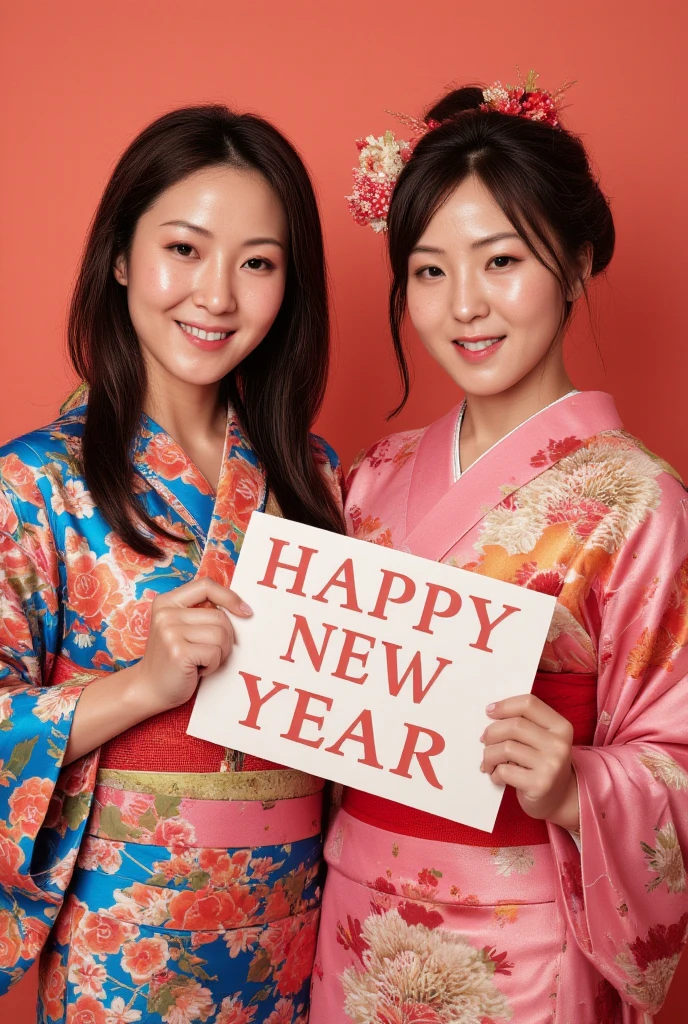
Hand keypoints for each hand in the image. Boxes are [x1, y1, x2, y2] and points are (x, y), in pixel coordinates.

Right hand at [129, 577, 251, 716]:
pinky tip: (197, 670)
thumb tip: (242, 609)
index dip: (230, 597)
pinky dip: (213, 665)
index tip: (245, 611)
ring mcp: (170, 632)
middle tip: (209, 652)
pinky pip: (215, 654)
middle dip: (225, 638)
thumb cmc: (174, 658)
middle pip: (220, 617)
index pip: (206, 586)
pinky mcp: (178, 652)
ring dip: (219, 653)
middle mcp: (166, 613)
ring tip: (201, 661)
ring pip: (221, 635)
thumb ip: (202, 613)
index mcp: (167, 601)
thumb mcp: (181, 627)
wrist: (149, 688)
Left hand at [480, 694, 579, 830]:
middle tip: (484, 741)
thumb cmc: (543, 764)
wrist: (561, 799)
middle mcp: (559, 745)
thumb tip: (490, 715)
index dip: (505, 705)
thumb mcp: (542, 739)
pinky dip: (495, 773)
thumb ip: (523, 724)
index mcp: (561, 727)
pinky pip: (505, 771)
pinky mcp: (540, 785)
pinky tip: (498, 776)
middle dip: (492, 732)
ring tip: (489, 762)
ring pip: (506, 748)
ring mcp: (551, 766)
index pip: (529, 704)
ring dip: (489, 755)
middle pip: (514, 725)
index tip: (489, 712)